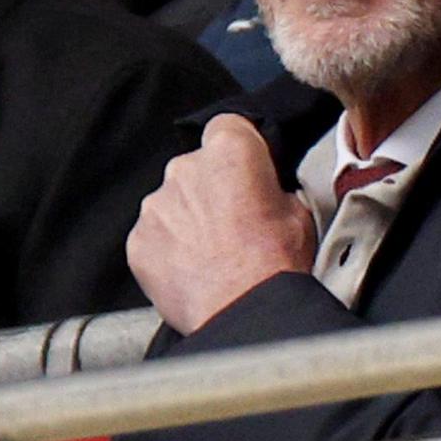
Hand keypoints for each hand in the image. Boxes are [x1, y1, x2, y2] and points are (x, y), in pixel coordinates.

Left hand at [128, 114, 319, 334]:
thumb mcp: (300, 212)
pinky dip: (169, 249)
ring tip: (216, 254)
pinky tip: (194, 270)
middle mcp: (186, 168)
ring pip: (173, 202)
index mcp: (230, 150)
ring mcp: (157, 205)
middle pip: (197, 166)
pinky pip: (154, 236)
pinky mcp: (139, 240)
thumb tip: (270, 189)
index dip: (239, 148)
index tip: (247, 170)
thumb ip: (276, 186)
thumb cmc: (275, 267)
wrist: (244, 315)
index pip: (228, 125)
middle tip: (236, 224)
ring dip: (189, 220)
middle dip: (212, 188)